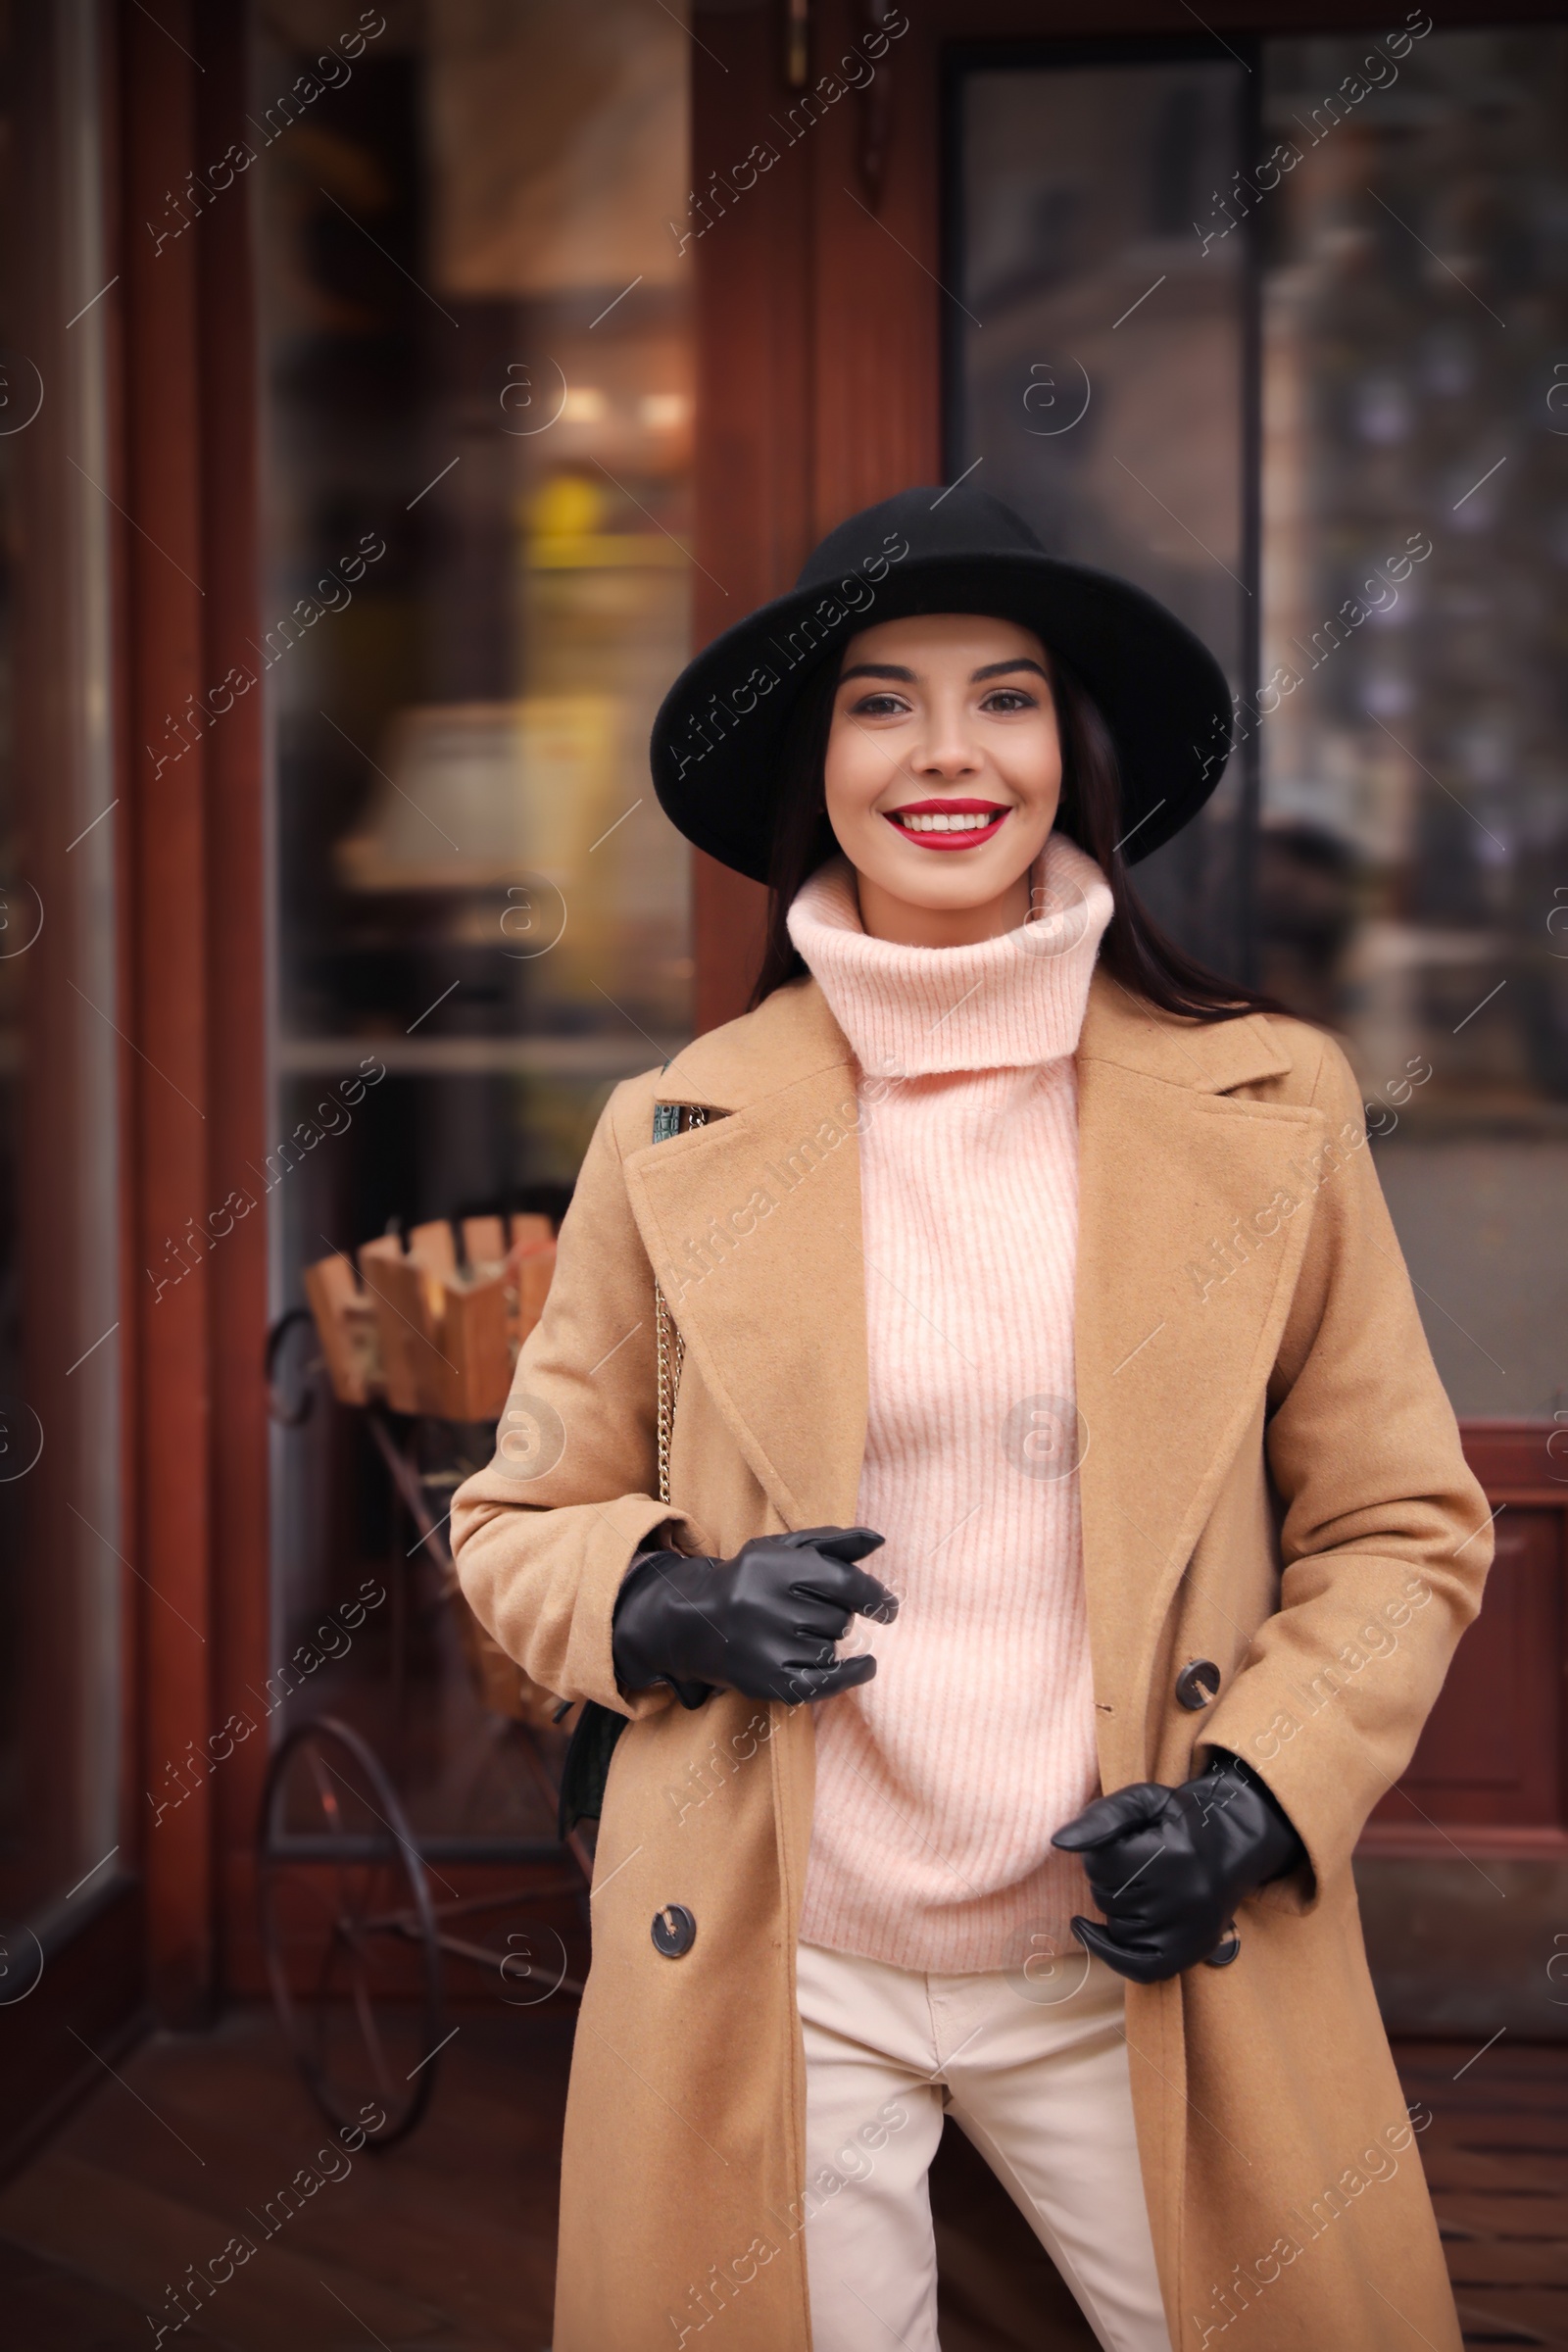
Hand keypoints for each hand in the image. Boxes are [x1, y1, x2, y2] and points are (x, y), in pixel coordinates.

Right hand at [611, 1526, 894, 1708]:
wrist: (693, 1623)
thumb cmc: (749, 1581)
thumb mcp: (783, 1551)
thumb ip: (833, 1542)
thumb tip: (880, 1540)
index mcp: (773, 1568)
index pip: (842, 1583)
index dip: (873, 1595)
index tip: (889, 1607)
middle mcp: (766, 1607)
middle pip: (839, 1619)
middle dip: (836, 1617)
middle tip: (810, 1614)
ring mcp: (765, 1648)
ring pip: (830, 1648)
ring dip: (826, 1641)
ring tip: (796, 1634)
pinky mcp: (766, 1681)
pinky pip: (825, 1683)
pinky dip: (850, 1675)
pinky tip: (864, 1666)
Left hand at [1051, 1753, 1305, 1983]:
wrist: (1233, 1843)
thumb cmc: (1180, 1819)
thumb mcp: (1144, 1800)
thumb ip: (1102, 1816)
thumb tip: (1059, 1843)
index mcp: (1174, 1854)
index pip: (1102, 1864)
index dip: (1098, 1853)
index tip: (1117, 1844)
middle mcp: (1186, 1897)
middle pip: (1108, 1897)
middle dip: (1107, 1880)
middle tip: (1133, 1865)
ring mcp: (1190, 1930)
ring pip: (1118, 1930)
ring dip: (1116, 1909)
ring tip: (1141, 1886)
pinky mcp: (1191, 1952)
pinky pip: (1139, 1969)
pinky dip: (1111, 1953)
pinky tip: (1093, 1931)